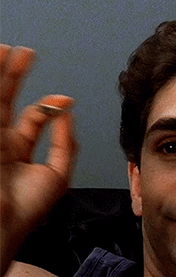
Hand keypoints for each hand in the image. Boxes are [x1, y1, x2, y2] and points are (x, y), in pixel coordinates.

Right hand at [0, 45, 77, 276]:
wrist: (1, 226)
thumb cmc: (27, 210)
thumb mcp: (57, 174)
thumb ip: (65, 144)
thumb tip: (68, 112)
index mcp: (19, 153)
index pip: (33, 119)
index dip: (48, 107)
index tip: (64, 99)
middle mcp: (1, 143)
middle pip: (6, 101)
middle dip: (15, 77)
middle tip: (25, 53)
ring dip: (1, 75)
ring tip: (6, 50)